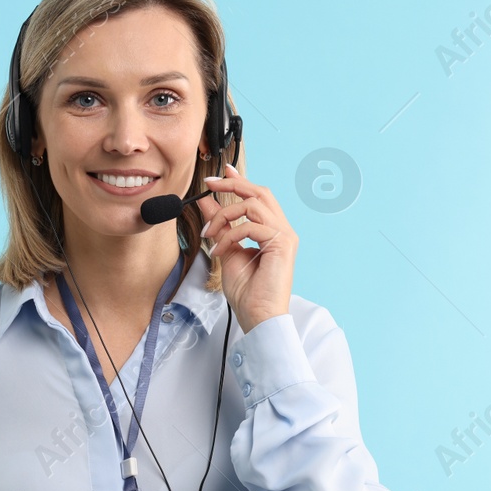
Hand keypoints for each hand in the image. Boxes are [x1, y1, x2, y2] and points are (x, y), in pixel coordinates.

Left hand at [196, 162, 297, 332]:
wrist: (258, 317)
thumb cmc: (247, 293)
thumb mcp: (226, 251)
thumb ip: (219, 226)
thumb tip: (205, 202)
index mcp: (272, 231)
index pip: (258, 196)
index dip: (239, 181)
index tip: (220, 173)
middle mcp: (282, 230)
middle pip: (259, 192)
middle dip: (232, 184)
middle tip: (208, 184)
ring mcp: (284, 236)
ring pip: (252, 205)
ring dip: (224, 215)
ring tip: (210, 234)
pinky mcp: (282, 244)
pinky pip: (250, 226)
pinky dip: (229, 236)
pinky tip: (219, 251)